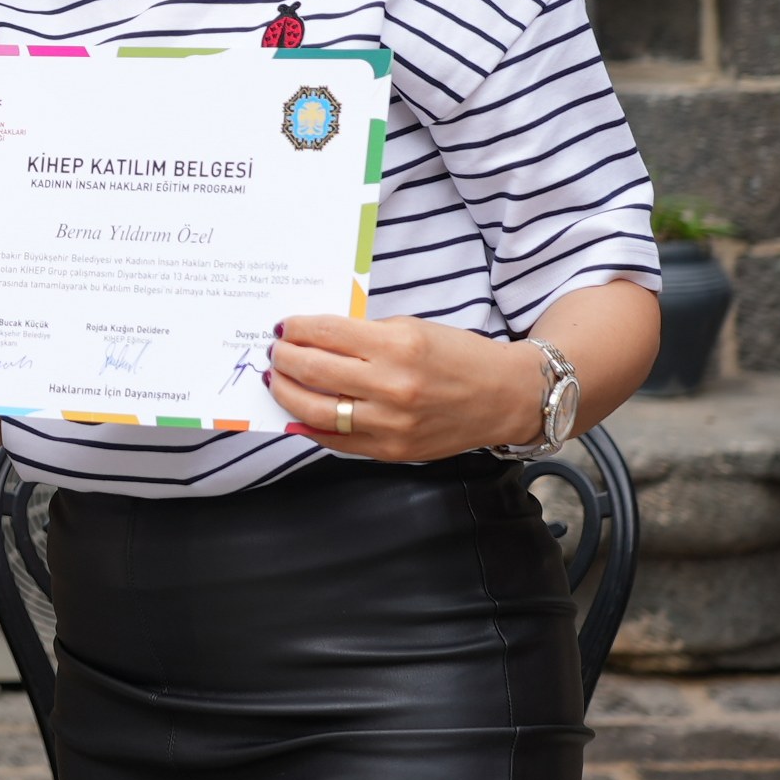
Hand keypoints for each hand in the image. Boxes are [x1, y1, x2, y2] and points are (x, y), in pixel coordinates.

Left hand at [267, 315, 551, 462]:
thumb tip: (313, 340)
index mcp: (398, 346)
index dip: (296, 330)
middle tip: (275, 353)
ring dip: (287, 394)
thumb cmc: (458, 356)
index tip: (283, 328)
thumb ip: (363, 335)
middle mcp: (392, 386)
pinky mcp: (393, 450)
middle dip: (284, 359)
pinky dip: (310, 428)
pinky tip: (297, 415)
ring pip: (317, 410)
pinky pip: (338, 441)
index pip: (326, 334)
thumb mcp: (412, 328)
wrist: (505, 397)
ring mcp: (392, 423)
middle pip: (314, 371)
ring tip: (278, 381)